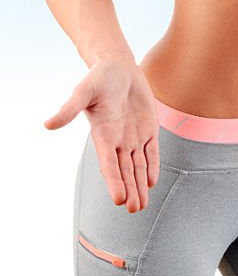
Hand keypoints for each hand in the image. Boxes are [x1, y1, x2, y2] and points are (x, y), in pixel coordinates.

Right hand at [45, 59, 159, 212]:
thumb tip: (48, 124)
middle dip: (130, 189)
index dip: (114, 181)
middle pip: (124, 170)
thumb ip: (69, 109)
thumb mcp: (84, 92)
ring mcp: (133, 135)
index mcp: (102, 135)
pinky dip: (152, 166)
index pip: (109, 164)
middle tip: (135, 209)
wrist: (118, 67)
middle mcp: (118, 140)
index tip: (119, 199)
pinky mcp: (148, 127)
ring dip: (140, 184)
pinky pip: (151, 151)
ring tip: (142, 205)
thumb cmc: (99, 78)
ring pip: (138, 165)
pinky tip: (151, 182)